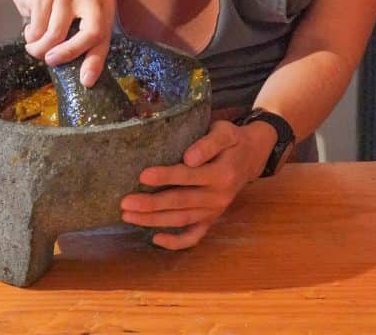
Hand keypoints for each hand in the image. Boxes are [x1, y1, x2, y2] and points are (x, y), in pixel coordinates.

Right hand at [2, 0, 115, 86]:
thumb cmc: (58, 9)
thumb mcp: (77, 22)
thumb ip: (84, 42)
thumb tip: (85, 78)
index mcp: (104, 3)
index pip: (103, 37)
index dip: (95, 62)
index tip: (86, 81)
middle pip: (90, 33)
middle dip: (70, 53)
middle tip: (52, 62)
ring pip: (56, 35)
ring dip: (40, 48)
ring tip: (35, 46)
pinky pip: (37, 28)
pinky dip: (30, 37)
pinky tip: (30, 29)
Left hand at [119, 120, 272, 249]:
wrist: (251, 156)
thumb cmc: (232, 140)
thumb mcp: (225, 133)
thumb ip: (208, 144)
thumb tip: (188, 158)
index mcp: (222, 174)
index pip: (188, 176)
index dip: (165, 176)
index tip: (142, 175)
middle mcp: (218, 197)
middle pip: (180, 202)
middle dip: (150, 204)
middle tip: (124, 203)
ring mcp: (215, 211)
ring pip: (181, 220)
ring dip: (154, 221)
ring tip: (128, 216)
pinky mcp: (212, 219)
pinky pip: (194, 236)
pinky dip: (176, 242)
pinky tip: (155, 239)